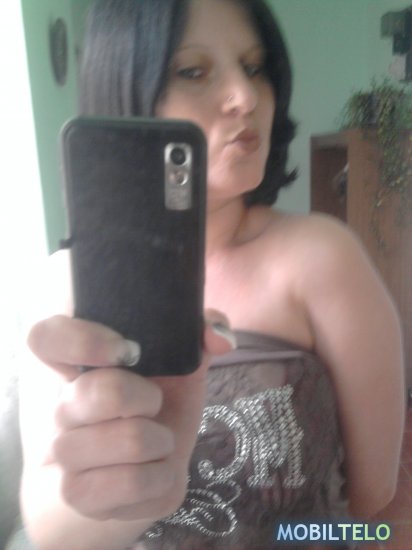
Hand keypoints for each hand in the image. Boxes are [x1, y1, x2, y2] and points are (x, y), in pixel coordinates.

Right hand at [27, 311, 234, 522]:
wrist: (147, 467)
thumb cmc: (164, 405)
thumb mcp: (184, 364)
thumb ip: (203, 334)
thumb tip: (219, 339)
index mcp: (80, 365)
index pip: (46, 337)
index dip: (81, 339)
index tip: (128, 350)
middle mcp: (62, 406)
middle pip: (98, 390)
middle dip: (147, 396)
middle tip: (155, 403)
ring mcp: (66, 452)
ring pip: (128, 439)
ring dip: (161, 440)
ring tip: (158, 440)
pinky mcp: (80, 493)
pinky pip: (132, 482)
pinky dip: (161, 476)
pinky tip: (155, 470)